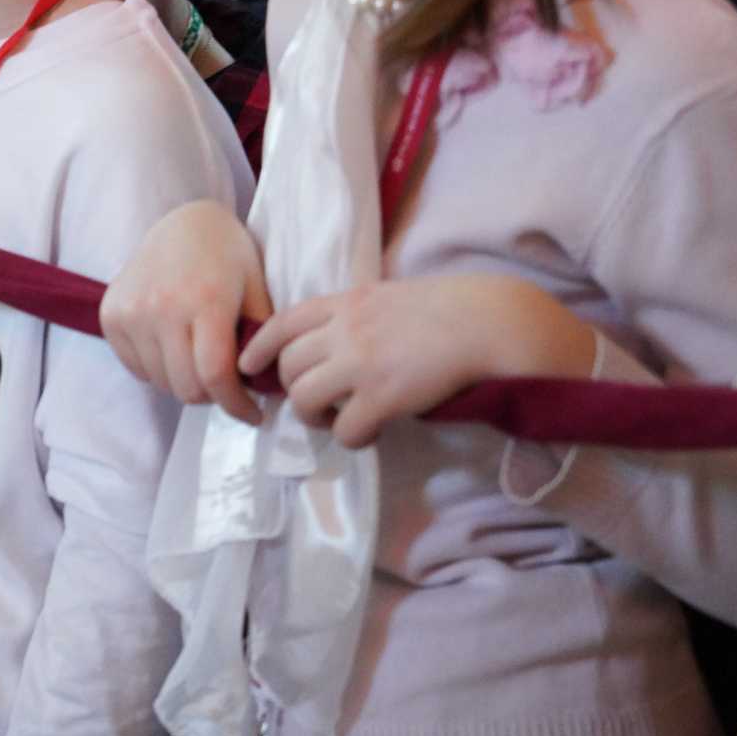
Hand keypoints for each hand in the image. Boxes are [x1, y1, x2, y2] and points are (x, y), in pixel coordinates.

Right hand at [99, 200, 272, 423]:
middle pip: (186, 387)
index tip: (254, 414)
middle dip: (213, 396)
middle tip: (227, 385)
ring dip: (185, 383)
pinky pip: (137, 368)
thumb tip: (266, 390)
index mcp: (204, 300)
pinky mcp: (110, 315)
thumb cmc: (228, 256)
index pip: (215, 376)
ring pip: (161, 382)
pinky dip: (159, 371)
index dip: (237, 406)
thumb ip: (261, 341)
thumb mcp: (257, 290)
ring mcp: (130, 311)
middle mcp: (161, 306)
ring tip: (200, 362)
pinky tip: (174, 349)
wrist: (182, 222)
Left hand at [238, 274, 599, 448]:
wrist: (488, 322)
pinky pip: (345, 429)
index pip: (282, 322)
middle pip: (288, 365)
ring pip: (304, 398)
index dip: (259, 348)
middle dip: (292, 388)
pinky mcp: (383, 397)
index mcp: (345, 302)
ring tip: (334, 421)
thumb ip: (355, 314)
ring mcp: (360, 364)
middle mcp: (344, 330)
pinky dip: (351, 438)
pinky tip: (368, 435)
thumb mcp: (386, 297)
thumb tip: (336, 341)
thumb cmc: (446, 308)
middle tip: (312, 402)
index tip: (249, 365)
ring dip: (314, 417)